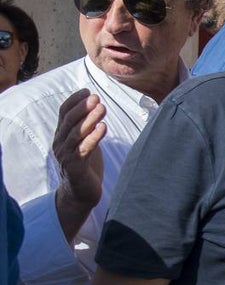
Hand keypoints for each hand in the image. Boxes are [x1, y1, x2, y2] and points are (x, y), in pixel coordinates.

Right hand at [52, 89, 106, 240]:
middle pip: (69, 121)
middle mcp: (60, 143)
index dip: (74, 101)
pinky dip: (94, 137)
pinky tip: (104, 127)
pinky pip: (84, 149)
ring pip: (76, 133)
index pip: (63, 113)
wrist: (80, 194)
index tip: (87, 91)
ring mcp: (66, 155)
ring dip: (89, 119)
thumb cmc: (85, 166)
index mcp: (61, 135)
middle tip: (96, 97)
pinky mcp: (75, 166)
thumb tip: (96, 106)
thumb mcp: (85, 142)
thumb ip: (87, 127)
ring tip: (102, 108)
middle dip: (82, 107)